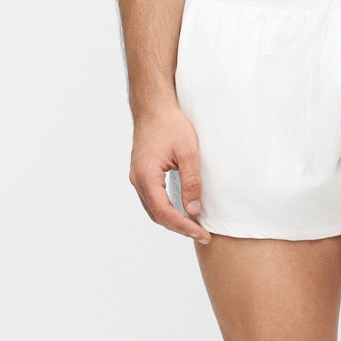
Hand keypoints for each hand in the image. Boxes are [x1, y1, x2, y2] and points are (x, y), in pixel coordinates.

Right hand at [129, 104, 210, 244]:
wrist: (154, 106)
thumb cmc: (170, 124)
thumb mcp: (188, 151)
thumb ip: (191, 181)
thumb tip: (193, 209)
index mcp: (146, 177)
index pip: (165, 213)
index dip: (184, 227)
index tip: (202, 233)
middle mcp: (137, 181)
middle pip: (157, 215)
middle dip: (179, 227)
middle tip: (201, 233)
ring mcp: (137, 177)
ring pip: (154, 209)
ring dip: (172, 220)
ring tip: (194, 226)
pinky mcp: (142, 173)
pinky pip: (153, 199)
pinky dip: (167, 208)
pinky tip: (181, 209)